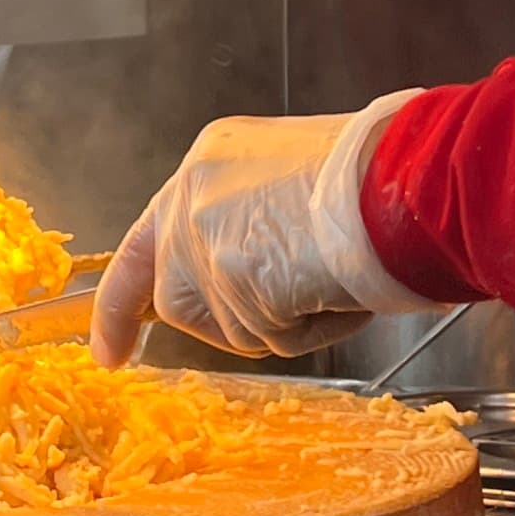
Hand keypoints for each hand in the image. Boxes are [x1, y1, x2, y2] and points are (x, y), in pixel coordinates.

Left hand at [91, 95, 435, 366]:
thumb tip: (253, 278)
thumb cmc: (379, 179)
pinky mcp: (231, 275)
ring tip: (327, 282)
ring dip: (278, 324)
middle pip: (174, 295)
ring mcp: (205, 237)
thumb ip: (254, 225)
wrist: (406, 177)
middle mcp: (193, 195)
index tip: (109, 346)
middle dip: (189, 327)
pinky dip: (311, 328)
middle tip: (159, 351)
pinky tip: (336, 289)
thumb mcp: (294, 183)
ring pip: (226, 325)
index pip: (147, 239)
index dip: (123, 299)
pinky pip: (270, 336)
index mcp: (208, 164)